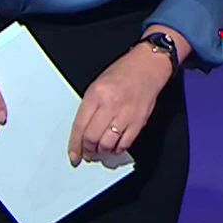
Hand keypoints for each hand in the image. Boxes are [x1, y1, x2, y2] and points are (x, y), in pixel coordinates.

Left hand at [68, 47, 172, 165]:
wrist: (148, 66)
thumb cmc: (123, 73)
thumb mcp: (97, 85)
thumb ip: (89, 108)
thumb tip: (82, 132)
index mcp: (96, 94)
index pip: (80, 126)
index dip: (75, 145)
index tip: (74, 156)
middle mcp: (110, 105)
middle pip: (92, 138)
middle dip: (88, 151)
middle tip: (88, 153)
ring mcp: (126, 114)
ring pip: (107, 145)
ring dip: (102, 152)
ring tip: (100, 150)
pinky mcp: (139, 121)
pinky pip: (124, 144)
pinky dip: (117, 149)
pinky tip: (114, 146)